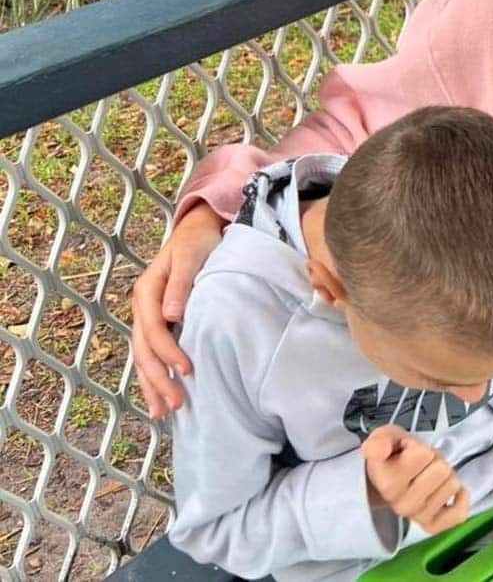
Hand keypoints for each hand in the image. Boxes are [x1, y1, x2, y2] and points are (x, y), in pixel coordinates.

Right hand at [131, 201, 224, 417]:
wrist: (200, 230)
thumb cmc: (199, 242)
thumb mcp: (192, 256)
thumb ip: (182, 284)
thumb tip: (171, 315)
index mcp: (147, 292)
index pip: (153, 329)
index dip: (168, 352)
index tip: (187, 370)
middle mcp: (144, 307)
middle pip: (143, 349)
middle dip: (158, 378)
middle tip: (178, 403)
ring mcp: (150, 317)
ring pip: (143, 357)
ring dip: (152, 384)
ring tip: (164, 412)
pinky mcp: (161, 323)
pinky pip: (152, 353)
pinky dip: (155, 376)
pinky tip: (161, 397)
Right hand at [361, 425, 469, 535]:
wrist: (385, 481)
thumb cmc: (390, 457)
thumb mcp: (384, 438)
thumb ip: (380, 441)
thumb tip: (379, 449)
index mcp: (387, 482)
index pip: (423, 454)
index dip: (419, 446)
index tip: (407, 451)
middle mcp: (401, 504)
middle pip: (441, 470)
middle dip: (436, 461)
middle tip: (423, 463)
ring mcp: (417, 517)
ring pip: (452, 485)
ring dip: (446, 476)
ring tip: (430, 475)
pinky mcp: (432, 525)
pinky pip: (458, 514)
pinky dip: (460, 499)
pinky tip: (450, 492)